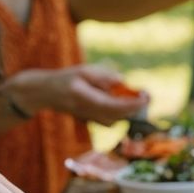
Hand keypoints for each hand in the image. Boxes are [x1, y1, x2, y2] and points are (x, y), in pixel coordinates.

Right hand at [2, 65, 149, 125]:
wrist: (46, 93)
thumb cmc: (65, 78)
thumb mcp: (83, 71)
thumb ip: (103, 76)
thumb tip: (122, 80)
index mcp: (85, 97)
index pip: (113, 105)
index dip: (132, 103)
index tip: (146, 97)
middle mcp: (88, 112)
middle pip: (118, 115)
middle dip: (135, 107)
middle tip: (147, 95)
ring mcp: (89, 119)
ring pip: (116, 119)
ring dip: (128, 110)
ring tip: (135, 97)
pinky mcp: (92, 121)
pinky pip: (111, 120)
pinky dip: (120, 112)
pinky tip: (121, 102)